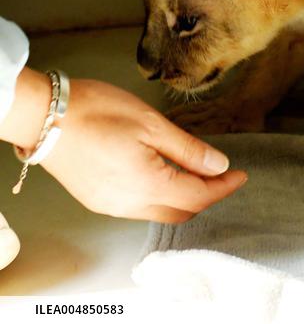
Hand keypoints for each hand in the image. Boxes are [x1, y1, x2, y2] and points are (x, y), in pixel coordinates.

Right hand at [30, 77, 246, 222]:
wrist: (43, 115)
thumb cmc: (98, 112)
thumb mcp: (152, 125)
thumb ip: (189, 150)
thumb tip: (218, 166)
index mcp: (147, 186)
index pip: (198, 197)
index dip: (224, 188)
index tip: (241, 175)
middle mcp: (128, 205)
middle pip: (181, 212)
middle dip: (206, 197)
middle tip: (223, 175)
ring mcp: (109, 206)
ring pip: (159, 211)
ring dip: (183, 197)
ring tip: (197, 172)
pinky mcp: (96, 200)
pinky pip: (138, 207)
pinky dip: (160, 195)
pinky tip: (165, 175)